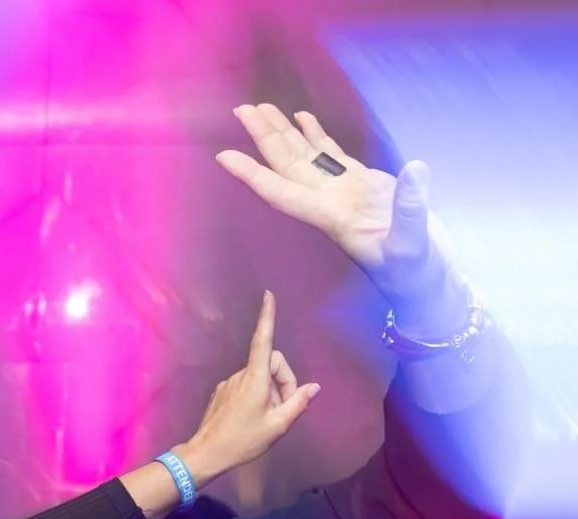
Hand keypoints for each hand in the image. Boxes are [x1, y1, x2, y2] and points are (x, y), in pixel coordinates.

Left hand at [179, 292, 318, 475]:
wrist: (206, 454)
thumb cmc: (243, 441)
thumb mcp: (278, 425)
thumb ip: (298, 403)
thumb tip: (313, 387)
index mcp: (255, 378)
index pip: (263, 340)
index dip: (267, 318)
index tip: (268, 297)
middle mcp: (240, 375)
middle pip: (272, 364)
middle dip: (284, 381)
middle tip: (284, 408)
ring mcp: (229, 383)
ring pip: (260, 377)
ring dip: (271, 392)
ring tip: (266, 418)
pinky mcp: (222, 393)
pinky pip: (247, 386)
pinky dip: (257, 396)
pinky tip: (253, 418)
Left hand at [215, 106, 468, 335]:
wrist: (425, 279)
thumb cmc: (414, 274)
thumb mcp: (413, 248)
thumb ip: (412, 211)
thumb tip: (415, 169)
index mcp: (332, 218)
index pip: (282, 193)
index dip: (253, 175)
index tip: (224, 157)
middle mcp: (330, 202)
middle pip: (288, 166)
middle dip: (264, 138)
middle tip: (241, 110)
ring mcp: (345, 191)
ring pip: (305, 156)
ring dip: (283, 132)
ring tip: (261, 107)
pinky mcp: (364, 184)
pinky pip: (332, 155)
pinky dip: (316, 135)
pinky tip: (301, 117)